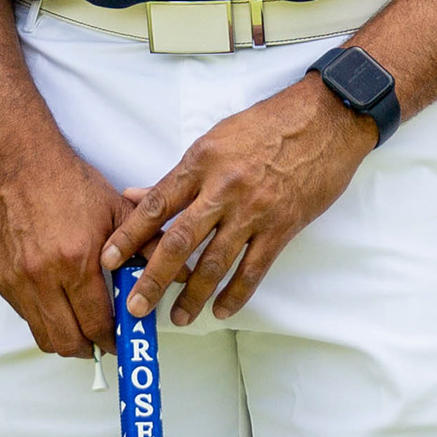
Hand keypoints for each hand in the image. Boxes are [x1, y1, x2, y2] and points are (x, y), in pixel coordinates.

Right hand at [0, 145, 132, 358]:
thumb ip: (150, 245)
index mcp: (76, 261)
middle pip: (68, 341)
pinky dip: (44, 319)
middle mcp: (43, 276)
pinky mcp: (1, 280)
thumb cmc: (70, 184)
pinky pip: (26, 316)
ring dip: (66, 339)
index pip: (97, 322)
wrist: (21, 165)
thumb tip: (181, 271)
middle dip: (90, 348)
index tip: (122, 340)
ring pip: (43, 335)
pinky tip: (60, 303)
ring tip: (82, 328)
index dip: (113, 339)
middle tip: (103, 341)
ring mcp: (18, 281)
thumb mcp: (118, 210)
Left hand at [103, 75, 375, 326]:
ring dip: (193, 296)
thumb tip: (136, 196)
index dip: (129, 235)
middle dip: (153, 278)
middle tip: (135, 305)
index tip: (109, 259)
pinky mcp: (282, 226)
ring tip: (178, 317)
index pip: (156, 205)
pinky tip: (221, 309)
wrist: (327, 119)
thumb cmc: (270, 124)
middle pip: (179, 242)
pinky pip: (253, 269)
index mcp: (202, 163)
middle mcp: (223, 189)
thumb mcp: (216, 138)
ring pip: (215, 262)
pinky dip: (236, 293)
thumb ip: (179, 174)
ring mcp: (254, 211)